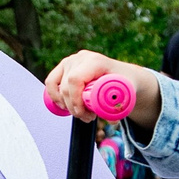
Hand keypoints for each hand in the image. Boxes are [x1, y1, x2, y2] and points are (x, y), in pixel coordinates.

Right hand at [44, 51, 161, 132]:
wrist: (123, 75)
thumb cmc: (125, 84)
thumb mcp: (126, 94)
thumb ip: (119, 105)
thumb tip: (112, 120)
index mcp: (95, 61)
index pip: (75, 80)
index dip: (76, 100)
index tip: (86, 114)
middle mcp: (80, 58)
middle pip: (66, 87)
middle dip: (74, 108)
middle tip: (89, 118)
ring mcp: (70, 61)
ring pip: (57, 87)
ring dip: (66, 105)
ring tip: (82, 112)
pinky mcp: (63, 66)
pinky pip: (51, 83)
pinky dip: (56, 97)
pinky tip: (66, 106)